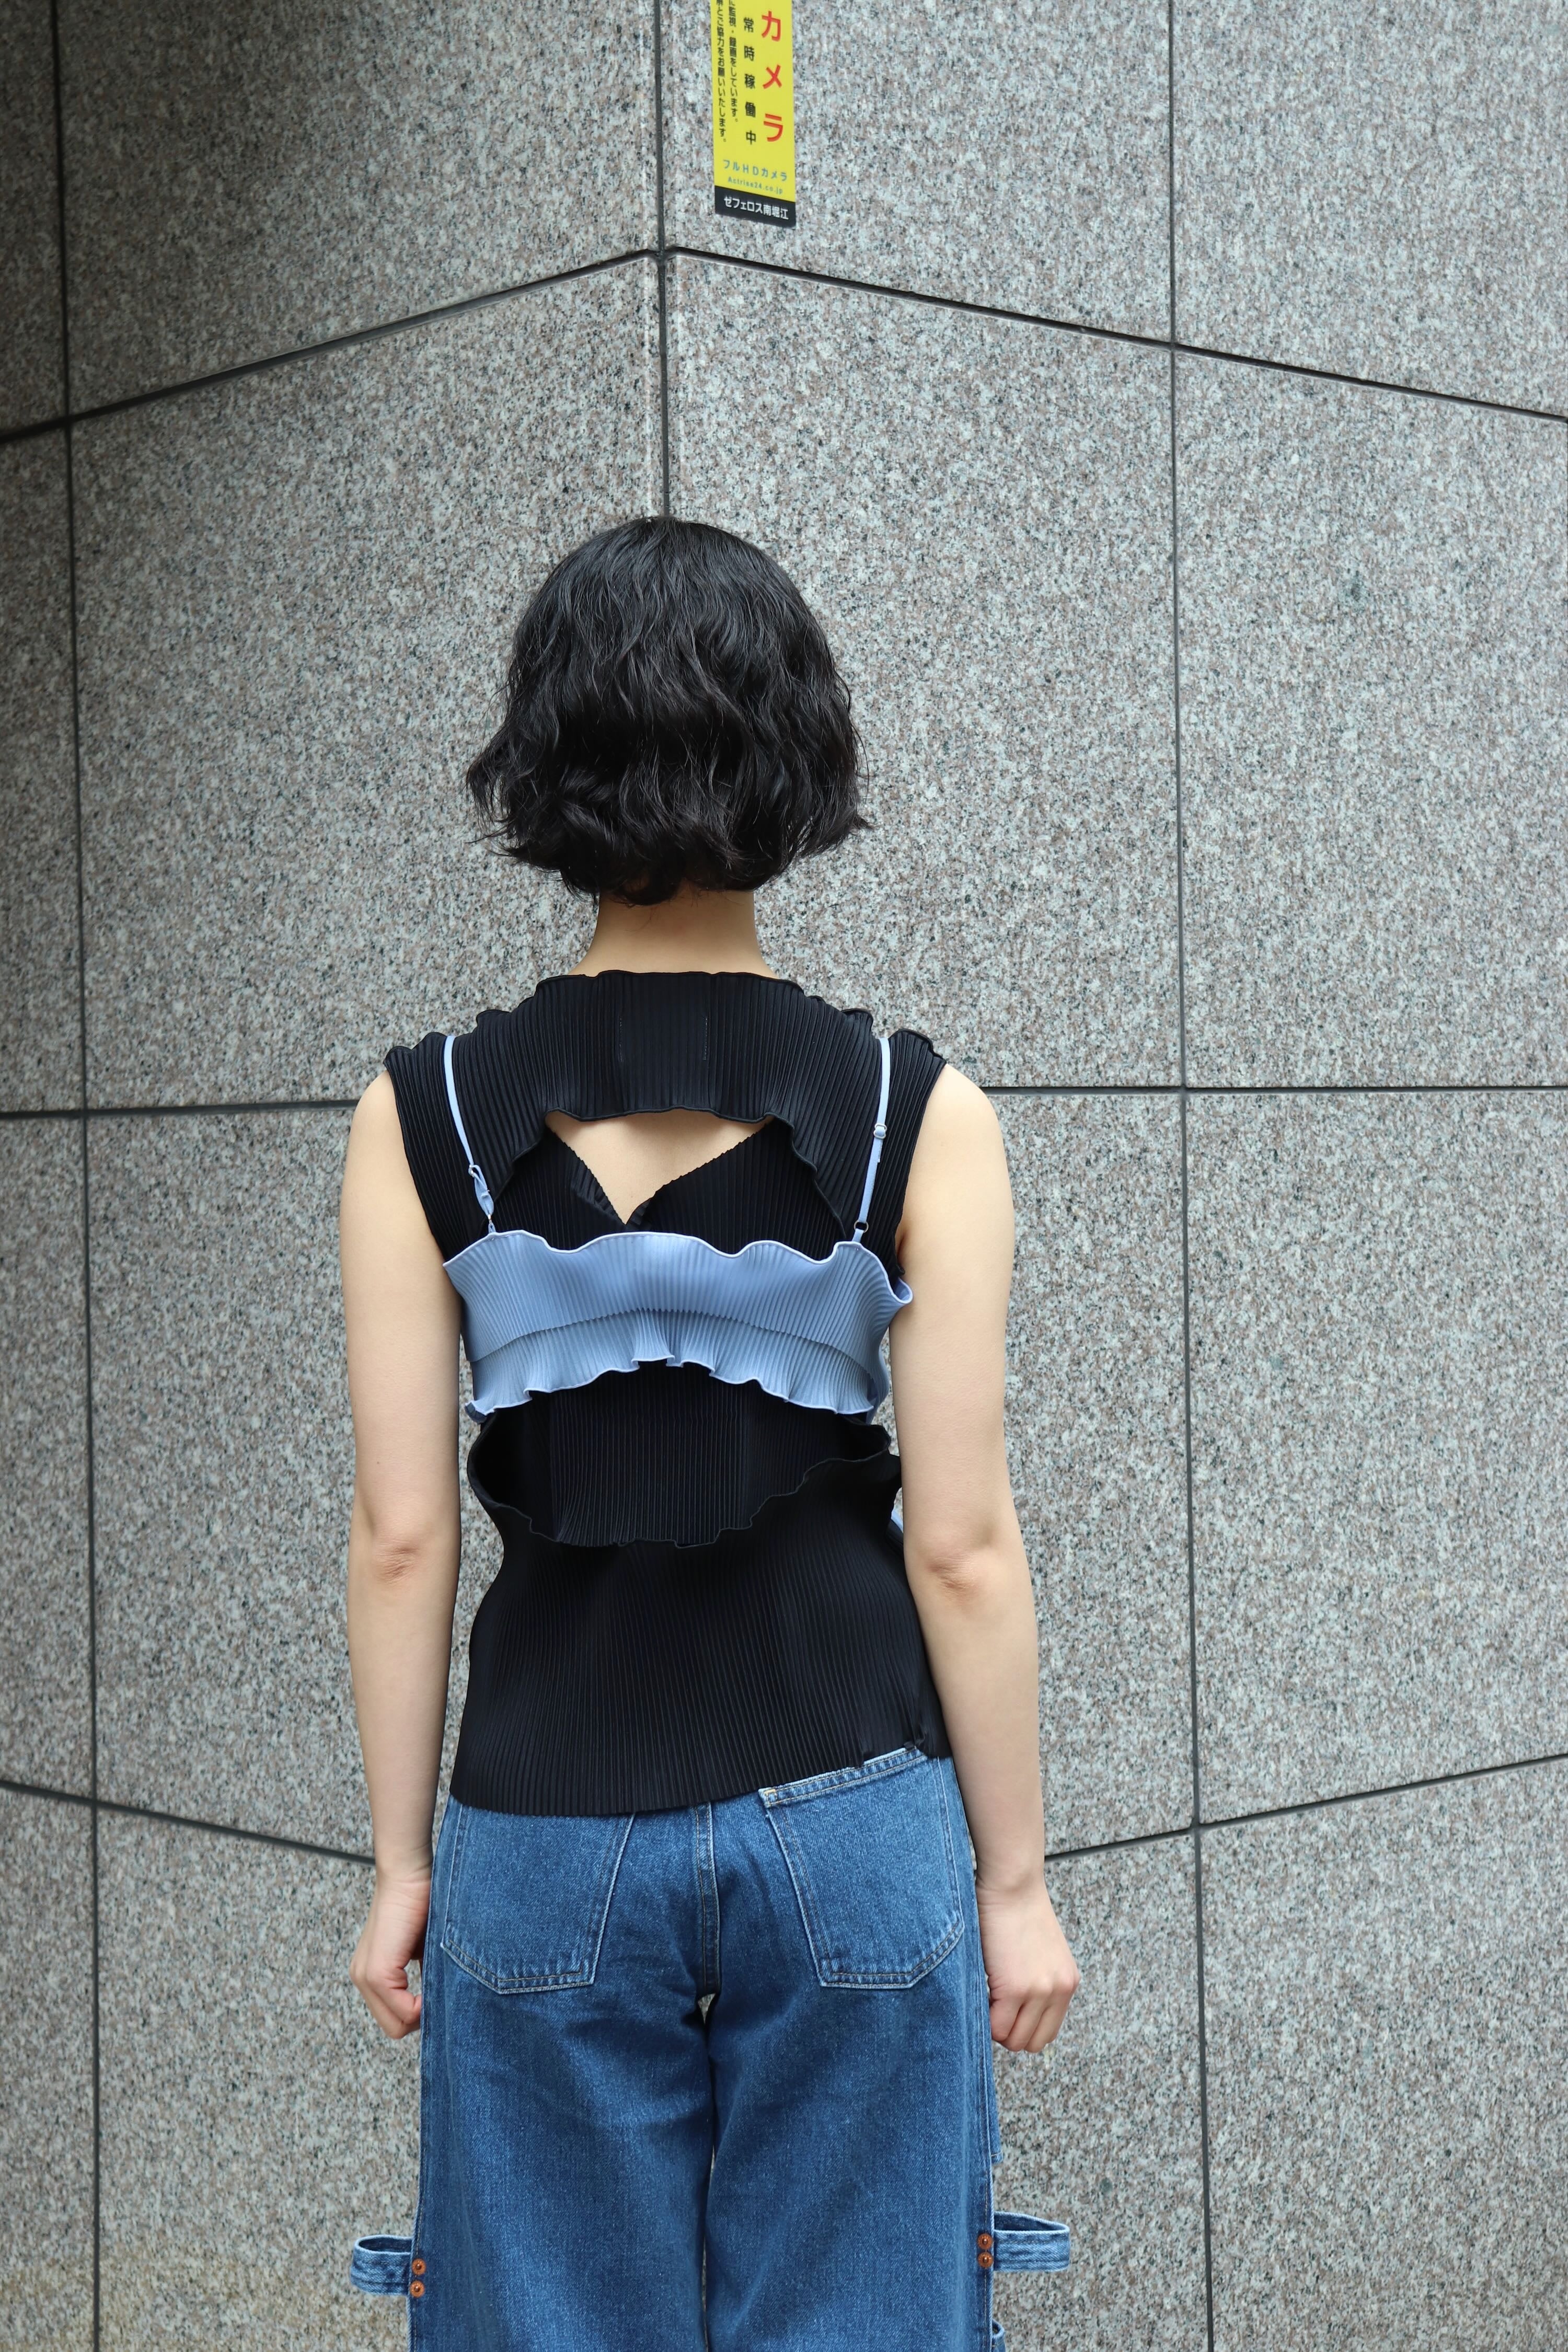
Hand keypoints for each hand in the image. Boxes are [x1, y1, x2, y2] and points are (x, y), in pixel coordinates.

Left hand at [351, 1865, 431, 2038]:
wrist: (409, 1871)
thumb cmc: (422, 1900)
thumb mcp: (423, 1948)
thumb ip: (424, 1977)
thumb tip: (441, 2006)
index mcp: (371, 1973)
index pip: (394, 2018)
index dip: (421, 2014)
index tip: (442, 1995)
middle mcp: (362, 1978)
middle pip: (394, 2027)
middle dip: (422, 2018)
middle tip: (442, 1994)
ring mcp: (366, 1976)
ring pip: (398, 2024)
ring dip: (424, 2011)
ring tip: (440, 1985)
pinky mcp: (378, 1971)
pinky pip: (404, 2010)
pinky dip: (424, 2006)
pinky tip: (437, 1983)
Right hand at [976, 1876, 1079, 2052]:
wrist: (1012, 1882)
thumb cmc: (1017, 1907)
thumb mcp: (1041, 1952)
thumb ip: (1037, 1982)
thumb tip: (1013, 2014)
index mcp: (1066, 1983)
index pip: (1046, 2033)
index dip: (1021, 2028)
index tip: (1004, 2012)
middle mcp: (1059, 1990)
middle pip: (1033, 2043)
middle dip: (1008, 2031)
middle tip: (992, 2006)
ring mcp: (1039, 1991)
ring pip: (1014, 2040)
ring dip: (995, 2026)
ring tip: (986, 1996)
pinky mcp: (1015, 1988)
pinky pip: (996, 2027)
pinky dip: (983, 2017)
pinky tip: (980, 1989)